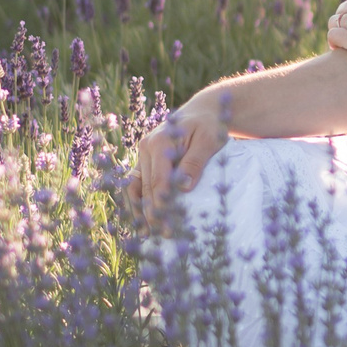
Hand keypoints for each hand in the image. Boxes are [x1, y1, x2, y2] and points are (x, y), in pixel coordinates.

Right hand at [128, 94, 228, 228]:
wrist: (203, 111)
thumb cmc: (210, 125)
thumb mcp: (209, 140)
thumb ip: (195, 162)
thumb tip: (184, 188)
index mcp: (159, 142)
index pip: (158, 181)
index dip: (162, 206)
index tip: (167, 227)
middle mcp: (146, 148)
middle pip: (146, 188)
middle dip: (153, 214)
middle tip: (163, 236)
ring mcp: (143, 154)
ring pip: (135, 187)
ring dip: (140, 211)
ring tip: (146, 234)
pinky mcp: (146, 160)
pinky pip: (137, 183)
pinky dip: (138, 201)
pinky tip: (142, 219)